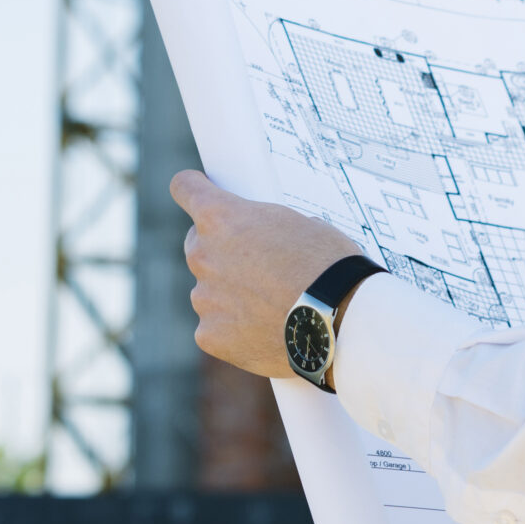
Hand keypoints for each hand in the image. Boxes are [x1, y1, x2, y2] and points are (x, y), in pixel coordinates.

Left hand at [171, 168, 364, 379]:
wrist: (340, 321)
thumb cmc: (327, 265)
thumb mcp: (300, 224)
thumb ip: (264, 227)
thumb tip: (263, 240)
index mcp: (221, 217)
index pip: (184, 187)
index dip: (193, 189)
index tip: (200, 193)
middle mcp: (203, 254)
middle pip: (197, 244)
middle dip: (219, 250)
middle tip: (256, 265)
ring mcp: (204, 297)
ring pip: (208, 289)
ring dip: (230, 293)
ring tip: (271, 305)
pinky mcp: (209, 335)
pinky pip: (214, 327)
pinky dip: (233, 329)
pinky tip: (265, 331)